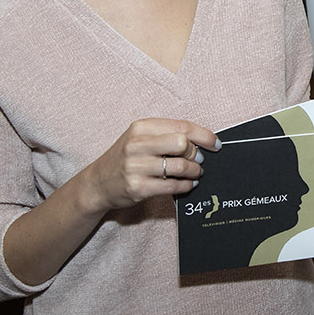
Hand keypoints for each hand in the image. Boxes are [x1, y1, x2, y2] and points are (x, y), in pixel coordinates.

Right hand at [84, 118, 218, 212]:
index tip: (216, 144)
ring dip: (194, 171)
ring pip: (180, 166)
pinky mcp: (138, 187)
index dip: (204, 135)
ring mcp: (136, 167)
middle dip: (195, 153)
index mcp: (141, 127)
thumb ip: (166, 135)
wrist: (97, 183)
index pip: (181, 126)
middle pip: (182, 143)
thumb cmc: (126, 158)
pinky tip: (188, 184)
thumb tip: (202, 141)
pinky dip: (186, 185)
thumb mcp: (141, 138)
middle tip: (198, 160)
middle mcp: (137, 145)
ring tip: (195, 173)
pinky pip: (173, 185)